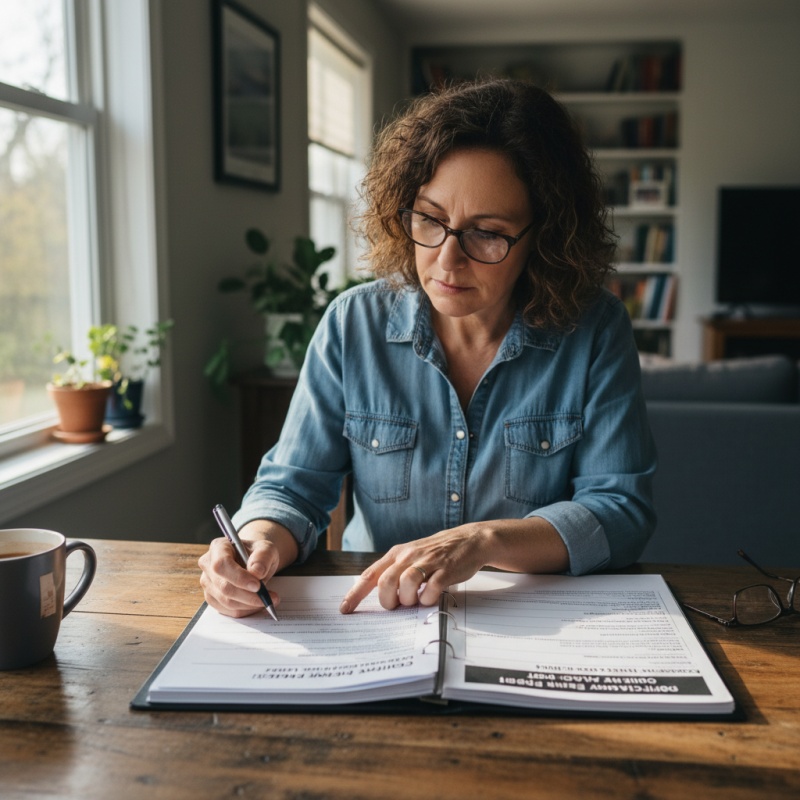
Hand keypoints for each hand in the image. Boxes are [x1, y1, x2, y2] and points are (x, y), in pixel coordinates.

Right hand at [198, 536, 281, 617]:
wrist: (254, 562)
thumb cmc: (258, 554)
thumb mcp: (266, 549)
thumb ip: (263, 557)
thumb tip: (256, 572)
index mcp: (218, 547)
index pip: (221, 564)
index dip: (239, 577)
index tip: (257, 585)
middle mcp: (208, 565)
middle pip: (223, 586)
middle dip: (248, 596)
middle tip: (268, 597)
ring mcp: (207, 583)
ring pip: (226, 601)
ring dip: (249, 605)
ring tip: (267, 600)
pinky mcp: (212, 597)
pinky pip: (227, 610)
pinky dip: (245, 610)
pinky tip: (257, 605)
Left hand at [339, 523, 492, 613]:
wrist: (468, 540)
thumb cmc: (436, 552)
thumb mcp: (411, 555)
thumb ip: (395, 571)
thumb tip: (379, 595)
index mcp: (397, 554)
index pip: (370, 575)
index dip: (355, 594)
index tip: (345, 610)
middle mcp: (409, 556)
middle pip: (386, 582)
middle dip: (388, 601)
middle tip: (396, 605)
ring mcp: (428, 562)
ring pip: (406, 583)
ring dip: (408, 600)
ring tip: (415, 601)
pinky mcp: (446, 570)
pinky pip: (431, 589)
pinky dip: (428, 599)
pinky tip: (430, 597)